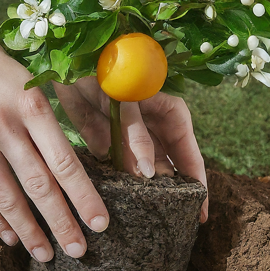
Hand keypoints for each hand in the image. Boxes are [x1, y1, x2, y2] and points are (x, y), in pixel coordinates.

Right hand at [0, 0, 109, 261]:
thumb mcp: (25, 79)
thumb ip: (43, 118)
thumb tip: (66, 159)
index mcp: (32, 106)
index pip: (65, 162)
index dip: (84, 197)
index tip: (100, 223)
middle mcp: (7, 128)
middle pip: (41, 186)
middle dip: (63, 222)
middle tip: (80, 251)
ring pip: (9, 196)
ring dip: (30, 230)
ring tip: (46, 254)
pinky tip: (9, 236)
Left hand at [53, 77, 207, 221]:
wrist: (70, 48)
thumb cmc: (110, 63)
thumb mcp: (128, 96)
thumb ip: (137, 134)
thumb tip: (148, 175)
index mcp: (169, 114)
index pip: (189, 155)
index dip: (196, 185)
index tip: (198, 215)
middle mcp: (150, 126)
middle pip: (164, 167)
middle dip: (164, 192)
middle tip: (164, 222)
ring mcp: (125, 132)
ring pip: (135, 168)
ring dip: (134, 187)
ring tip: (136, 214)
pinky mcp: (99, 133)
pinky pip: (108, 161)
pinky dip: (107, 175)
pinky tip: (108, 193)